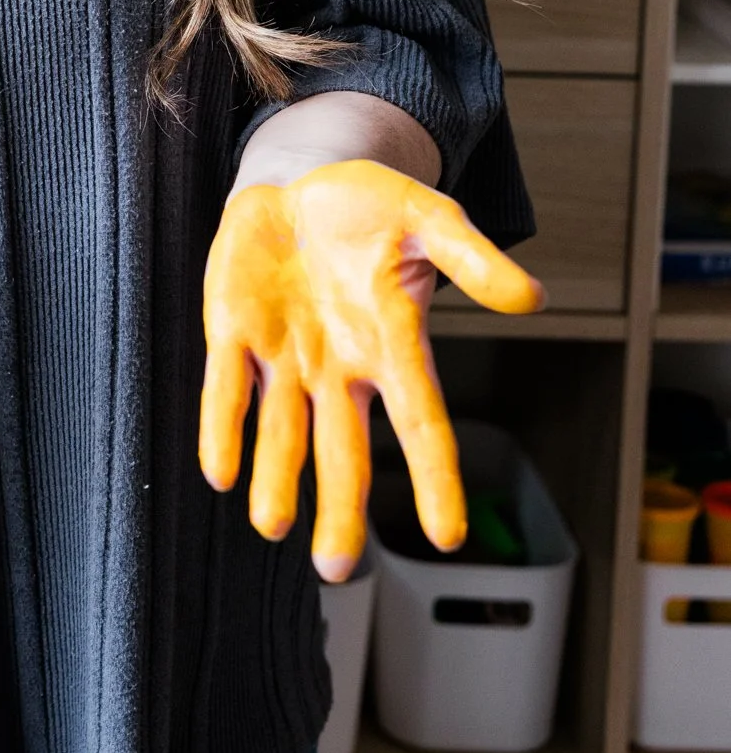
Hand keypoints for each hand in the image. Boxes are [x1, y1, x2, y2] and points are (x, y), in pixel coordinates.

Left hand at [198, 158, 542, 581]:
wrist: (302, 183)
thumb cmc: (373, 209)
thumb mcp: (429, 219)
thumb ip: (473, 257)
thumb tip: (532, 297)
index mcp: (393, 344)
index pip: (422, 423)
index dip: (435, 478)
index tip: (448, 536)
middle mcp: (339, 365)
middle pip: (344, 450)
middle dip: (340, 508)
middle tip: (336, 570)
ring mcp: (285, 354)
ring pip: (282, 430)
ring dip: (277, 478)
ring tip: (271, 524)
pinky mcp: (234, 331)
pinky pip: (226, 388)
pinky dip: (223, 428)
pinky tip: (221, 471)